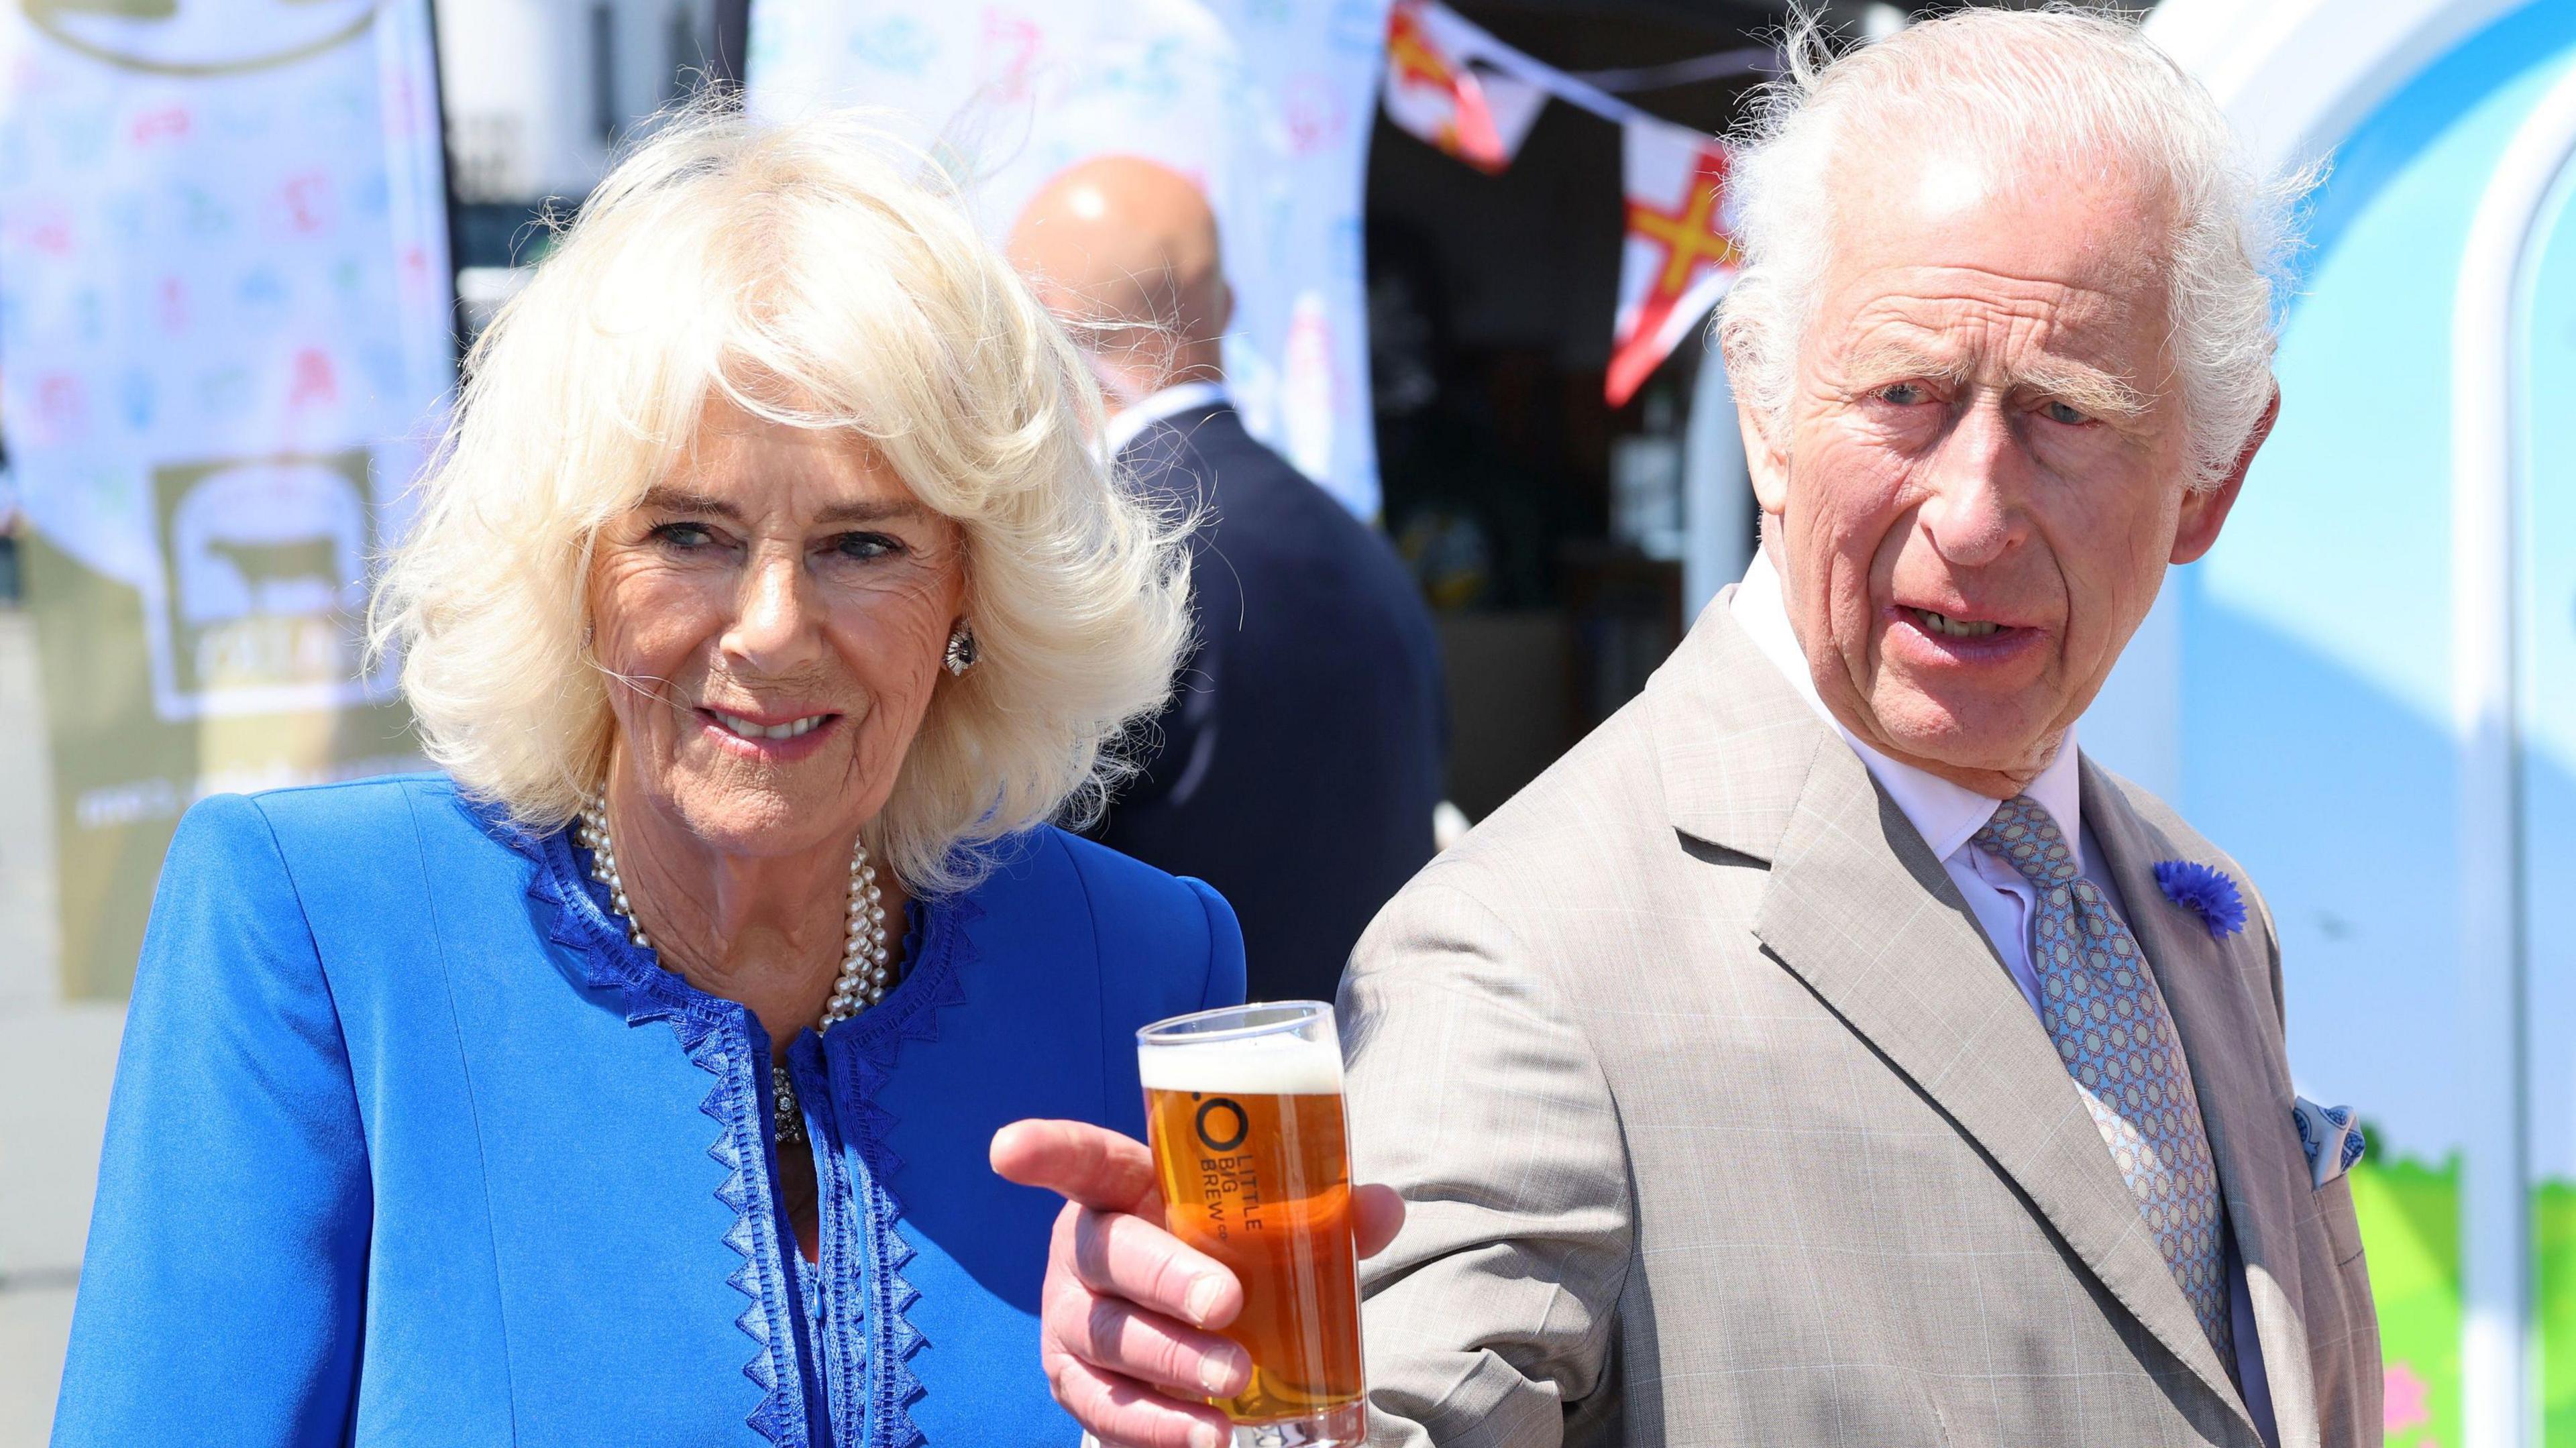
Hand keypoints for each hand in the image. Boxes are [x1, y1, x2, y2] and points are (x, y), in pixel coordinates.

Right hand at [991, 1119, 1404, 1447]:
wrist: (1183, 1326)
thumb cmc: (1218, 1249)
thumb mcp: (1259, 1224)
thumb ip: (1317, 1212)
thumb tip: (1382, 1207)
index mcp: (1125, 1187)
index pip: (1082, 1159)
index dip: (1045, 1150)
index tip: (1007, 1151)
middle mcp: (1085, 1248)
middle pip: (1110, 1257)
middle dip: (1167, 1281)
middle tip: (1227, 1305)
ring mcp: (1071, 1319)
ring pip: (1108, 1339)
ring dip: (1173, 1364)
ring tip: (1234, 1389)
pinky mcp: (1074, 1383)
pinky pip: (1105, 1410)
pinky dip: (1155, 1429)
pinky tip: (1204, 1439)